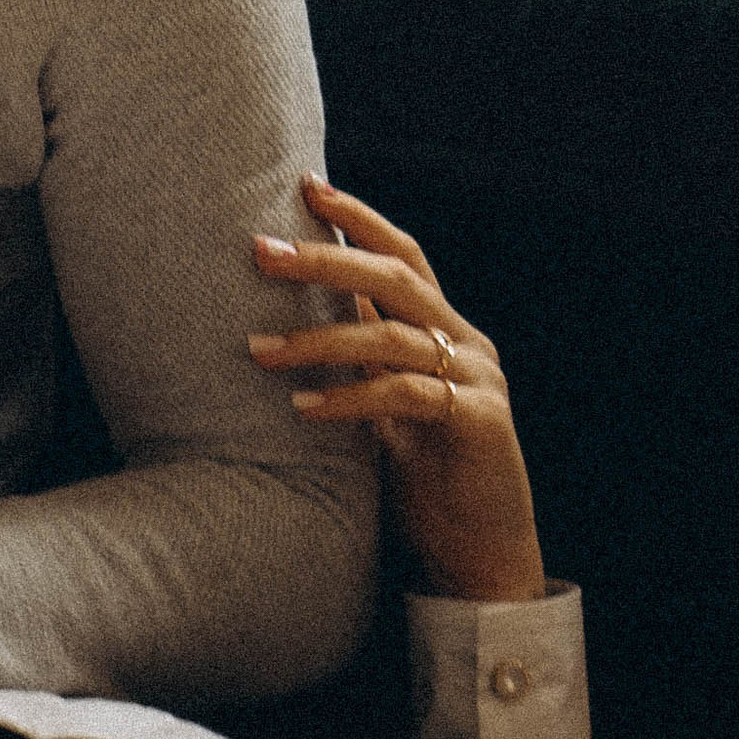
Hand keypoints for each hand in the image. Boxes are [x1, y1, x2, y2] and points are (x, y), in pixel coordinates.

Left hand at [248, 176, 546, 606]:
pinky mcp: (478, 423)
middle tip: (261, 251)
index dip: (358, 219)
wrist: (480, 553)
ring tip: (257, 351)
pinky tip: (303, 409)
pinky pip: (406, 395)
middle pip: (394, 278)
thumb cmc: (425, 477)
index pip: (401, 256)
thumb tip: (314, 303)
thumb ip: (365, 352)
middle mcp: (466, 344)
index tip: (306, 185)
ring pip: (392, 336)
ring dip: (318, 341)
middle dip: (324, 259)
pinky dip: (350, 399)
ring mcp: (477, 380)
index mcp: (445, 330)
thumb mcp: (386, 401)